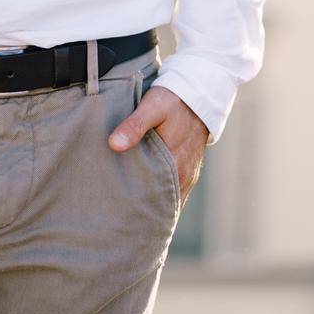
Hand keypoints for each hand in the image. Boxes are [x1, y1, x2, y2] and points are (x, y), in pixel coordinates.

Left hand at [108, 84, 207, 206]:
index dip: (136, 210)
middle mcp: (183, 177)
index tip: (117, 216)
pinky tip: (143, 198)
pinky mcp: (187, 170)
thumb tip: (114, 144)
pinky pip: (172, 192)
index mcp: (175, 166)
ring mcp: (187, 175)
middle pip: (160, 205)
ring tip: (126, 213)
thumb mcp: (152, 107)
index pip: (154, 201)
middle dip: (141, 212)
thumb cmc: (173, 100)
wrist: (198, 94)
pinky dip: (160, 197)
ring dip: (151, 205)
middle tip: (116, 219)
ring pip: (166, 200)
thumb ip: (134, 125)